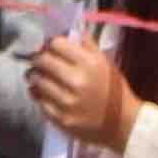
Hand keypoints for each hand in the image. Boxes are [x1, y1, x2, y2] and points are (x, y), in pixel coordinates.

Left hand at [24, 32, 134, 153]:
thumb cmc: (114, 90)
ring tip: (39, 76)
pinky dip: (36, 92)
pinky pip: (37, 99)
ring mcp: (66, 101)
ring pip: (36, 79)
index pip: (56, 44)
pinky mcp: (59, 117)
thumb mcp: (106, 63)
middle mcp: (76, 81)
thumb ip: (86, 46)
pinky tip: (42, 91)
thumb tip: (66, 32)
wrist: (122, 124)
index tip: (51, 48)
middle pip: (42, 60)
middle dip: (39, 58)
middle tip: (41, 61)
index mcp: (89, 64)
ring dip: (35, 75)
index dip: (51, 44)